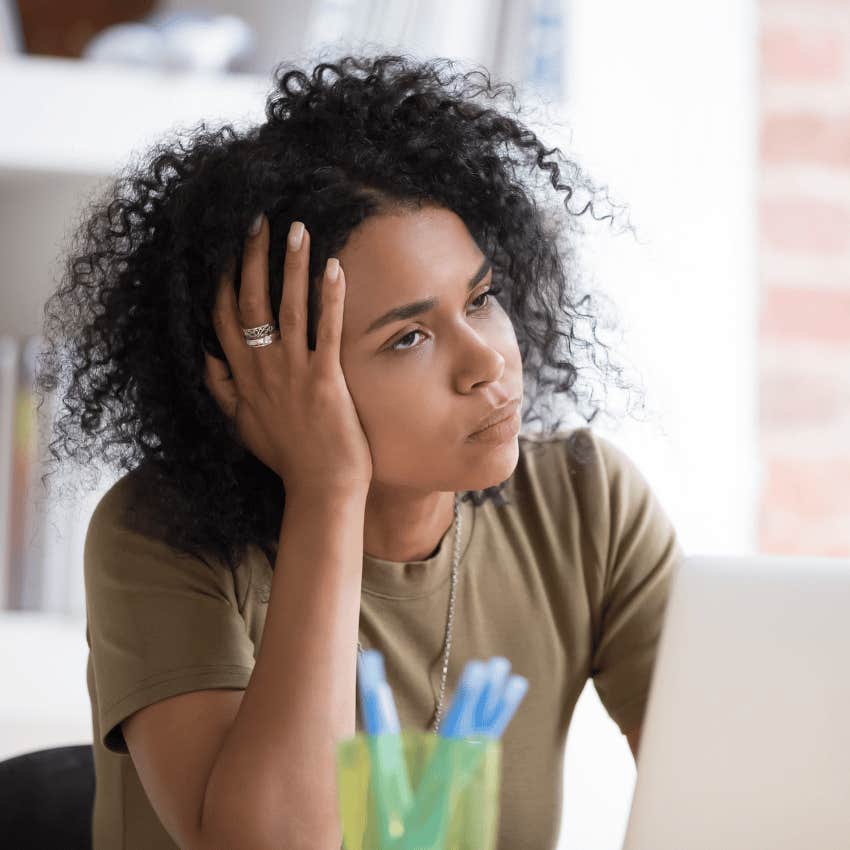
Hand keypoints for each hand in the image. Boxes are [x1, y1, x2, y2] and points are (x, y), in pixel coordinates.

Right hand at [203, 214, 373, 491]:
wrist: (320, 489)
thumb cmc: (286, 457)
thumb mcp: (241, 424)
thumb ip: (222, 389)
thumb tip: (205, 359)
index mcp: (243, 377)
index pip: (225, 318)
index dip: (225, 279)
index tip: (228, 246)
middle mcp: (262, 370)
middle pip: (250, 302)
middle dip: (253, 258)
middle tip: (258, 219)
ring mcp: (293, 374)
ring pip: (286, 308)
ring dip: (290, 265)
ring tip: (297, 227)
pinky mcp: (325, 381)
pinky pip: (326, 331)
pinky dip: (329, 298)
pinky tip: (334, 267)